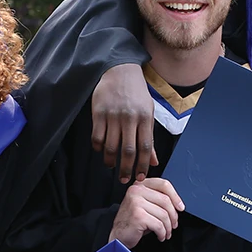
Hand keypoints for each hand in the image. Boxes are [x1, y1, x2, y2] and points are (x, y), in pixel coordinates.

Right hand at [92, 64, 156, 183]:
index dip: (142, 165)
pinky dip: (99, 148)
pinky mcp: (98, 113)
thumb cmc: (137, 94)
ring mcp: (113, 115)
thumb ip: (149, 138)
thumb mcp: (148, 113)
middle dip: (126, 169)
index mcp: (145, 118)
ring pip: (111, 146)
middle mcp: (129, 118)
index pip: (145, 148)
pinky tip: (101, 151)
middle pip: (128, 150)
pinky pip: (97, 137)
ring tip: (111, 167)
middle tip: (124, 180)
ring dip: (111, 161)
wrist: (119, 71)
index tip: (139, 177)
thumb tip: (153, 161)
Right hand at [108, 177, 183, 246]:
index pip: (164, 184)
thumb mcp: (145, 205)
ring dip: (168, 227)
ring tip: (166, 233)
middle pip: (166, 201)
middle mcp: (136, 190)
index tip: (180, 207)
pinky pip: (159, 225)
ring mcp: (136, 202)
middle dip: (173, 216)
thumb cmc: (133, 221)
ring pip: (164, 214)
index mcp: (139, 185)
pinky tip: (160, 236)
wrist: (118, 236)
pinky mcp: (138, 215)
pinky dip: (162, 233)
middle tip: (173, 225)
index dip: (176, 196)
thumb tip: (178, 204)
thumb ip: (158, 198)